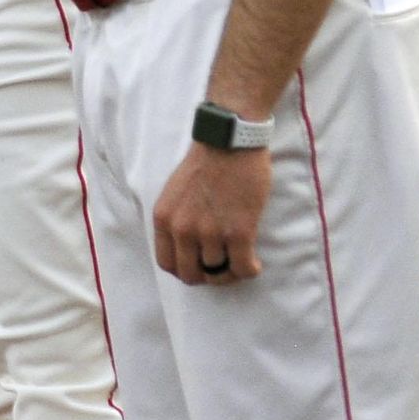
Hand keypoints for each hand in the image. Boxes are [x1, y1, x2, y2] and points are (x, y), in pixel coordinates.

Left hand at [153, 140, 271, 285]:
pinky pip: (243, 268)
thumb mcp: (173, 193)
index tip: (199, 267)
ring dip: (232, 270)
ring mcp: (210, 232)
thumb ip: (175, 220)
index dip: (185, 270)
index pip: (167, 264)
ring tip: (241, 258)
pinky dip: (250, 270)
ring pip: (220, 272)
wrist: (229, 143)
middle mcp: (182, 229)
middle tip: (223, 268)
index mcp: (164, 219)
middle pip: (191, 275)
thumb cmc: (205, 164)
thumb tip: (185, 249)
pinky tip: (254, 264)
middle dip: (208, 276)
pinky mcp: (239, 232)